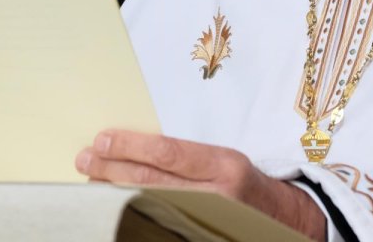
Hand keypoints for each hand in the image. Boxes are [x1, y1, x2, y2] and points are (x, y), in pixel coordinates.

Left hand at [75, 130, 326, 241]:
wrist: (288, 220)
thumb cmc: (248, 186)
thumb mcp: (225, 162)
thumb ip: (187, 160)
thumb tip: (135, 153)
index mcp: (224, 165)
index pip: (168, 153)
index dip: (131, 147)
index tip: (102, 140)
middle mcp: (219, 194)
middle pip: (153, 182)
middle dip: (114, 170)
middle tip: (85, 159)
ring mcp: (211, 221)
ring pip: (151, 207)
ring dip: (116, 194)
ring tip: (91, 182)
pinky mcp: (204, 235)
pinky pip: (161, 227)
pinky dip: (135, 219)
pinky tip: (115, 214)